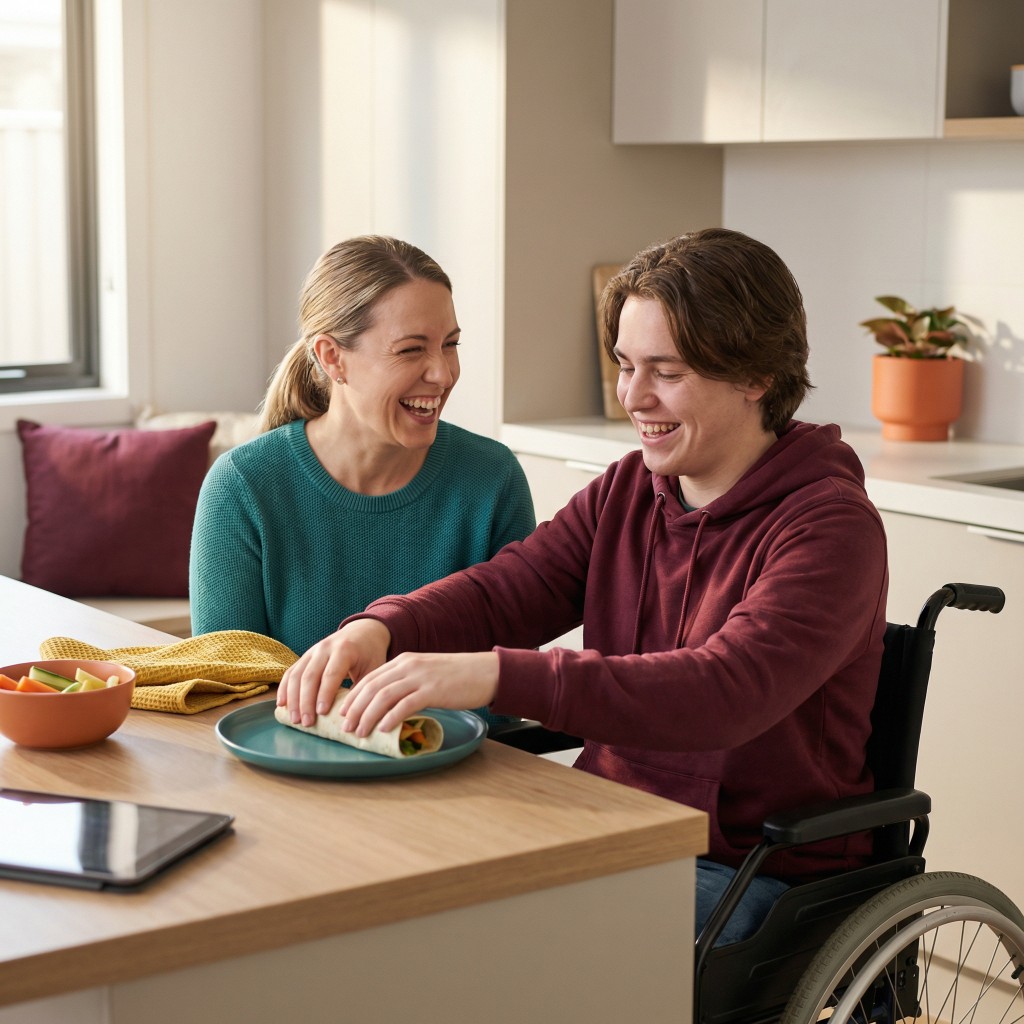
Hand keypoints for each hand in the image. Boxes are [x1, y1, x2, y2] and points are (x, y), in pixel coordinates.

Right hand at [277, 618, 391, 726]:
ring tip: (294, 719)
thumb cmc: (370, 654)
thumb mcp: (372, 669)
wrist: (363, 631)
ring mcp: (312, 651)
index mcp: (344, 650)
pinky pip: (291, 672)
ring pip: (297, 674)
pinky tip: (282, 704)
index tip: (321, 713)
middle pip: (310, 675)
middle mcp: (325, 648)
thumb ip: (361, 689)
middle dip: (306, 701)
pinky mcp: (305, 656)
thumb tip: (351, 716)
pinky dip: (284, 688)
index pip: (331, 674)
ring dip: (293, 698)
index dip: (325, 694)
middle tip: (306, 722)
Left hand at [339, 651, 498, 736]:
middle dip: (354, 709)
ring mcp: (420, 677)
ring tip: (359, 733)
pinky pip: (405, 704)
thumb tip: (389, 706)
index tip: (343, 713)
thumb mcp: (426, 674)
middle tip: (345, 728)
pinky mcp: (433, 690)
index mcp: (405, 661)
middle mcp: (408, 665)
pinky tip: (383, 729)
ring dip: (367, 716)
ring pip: (383, 696)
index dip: (353, 697)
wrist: (486, 672)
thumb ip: (408, 683)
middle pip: (372, 687)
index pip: (370, 678)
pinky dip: (390, 717)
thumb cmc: (458, 677)